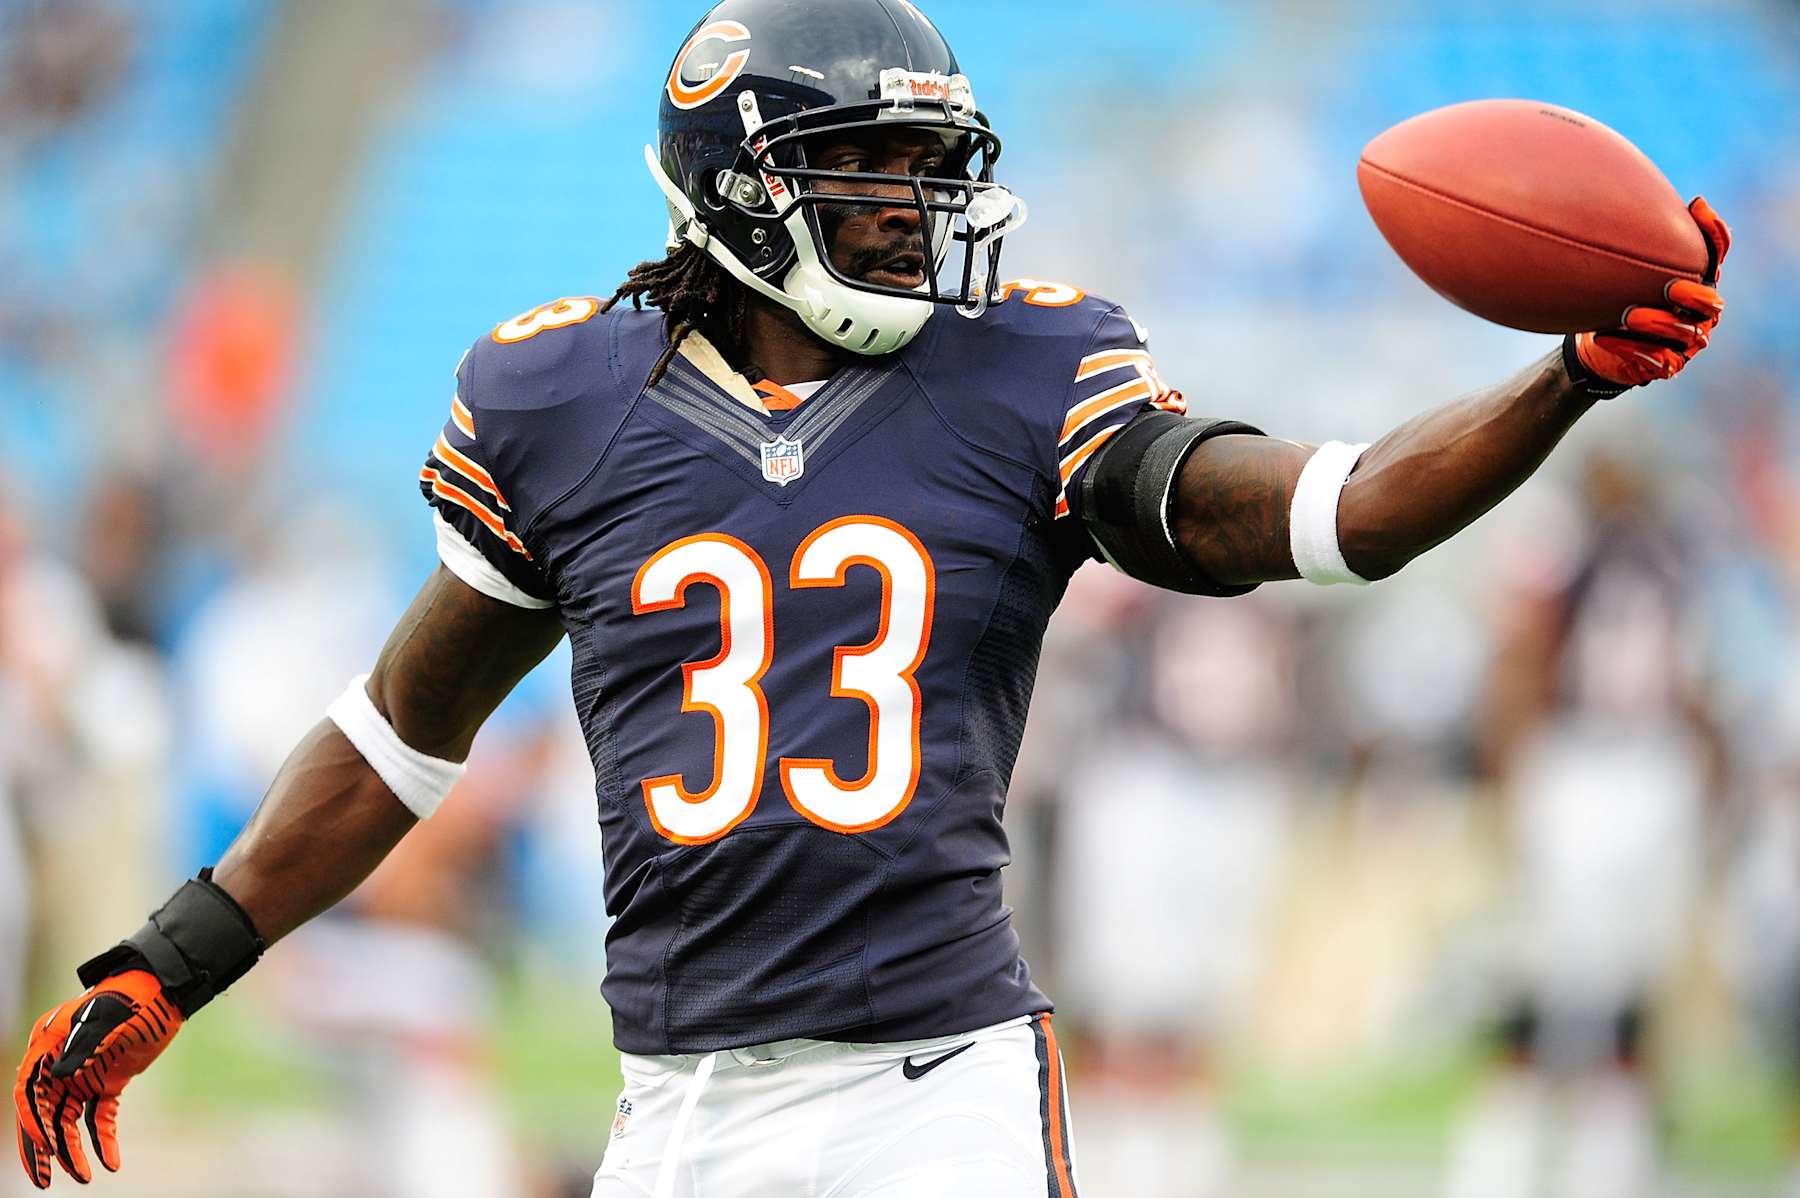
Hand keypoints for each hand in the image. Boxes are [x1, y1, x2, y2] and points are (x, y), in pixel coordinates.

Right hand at [14, 971, 182, 1188]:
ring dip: (73, 1151)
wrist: (166, 991)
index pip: (30, 1091)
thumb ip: (83, 1045)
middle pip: (43, 1114)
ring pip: (68, 1122)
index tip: (46, 1145)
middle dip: (42, 1149)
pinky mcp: (106, 1083)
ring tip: (84, 1178)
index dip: (34, 1121)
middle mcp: (60, 1064)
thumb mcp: (109, 1017)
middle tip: (44, 1182)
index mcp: (48, 1045)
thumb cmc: (133, 997)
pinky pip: (98, 1117)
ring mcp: (83, 1075)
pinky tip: (111, 1163)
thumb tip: (57, 1078)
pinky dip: (103, 1140)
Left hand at [1567, 196, 1729, 390]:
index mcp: (1697, 280)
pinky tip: (1603, 336)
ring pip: (1685, 334)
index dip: (1713, 232)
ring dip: (1656, 323)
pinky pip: (1657, 361)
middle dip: (1693, 294)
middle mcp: (1699, 312)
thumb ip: (1636, 237)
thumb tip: (1635, 194)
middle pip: (1711, 302)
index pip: (1716, 252)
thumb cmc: (1617, 297)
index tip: (1695, 206)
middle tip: (1671, 287)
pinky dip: (1630, 348)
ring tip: (1626, 314)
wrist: (1599, 343)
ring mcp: (1685, 342)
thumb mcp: (1624, 267)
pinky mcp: (1666, 366)